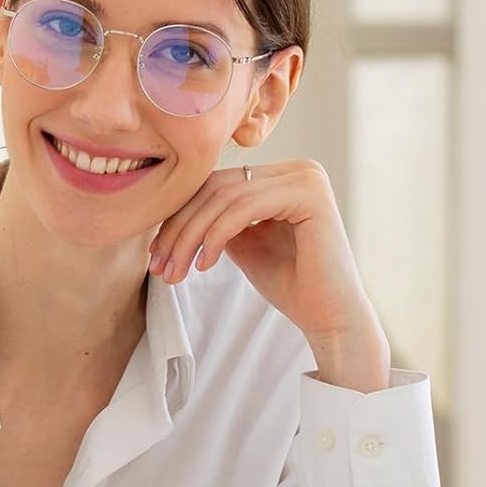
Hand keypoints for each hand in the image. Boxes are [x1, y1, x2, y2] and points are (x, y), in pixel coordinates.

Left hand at [147, 160, 390, 391]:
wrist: (329, 317)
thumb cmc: (289, 284)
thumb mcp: (242, 244)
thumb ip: (216, 220)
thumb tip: (170, 211)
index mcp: (281, 176)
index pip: (215, 184)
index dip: (179, 216)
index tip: (156, 253)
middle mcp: (297, 168)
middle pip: (216, 187)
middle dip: (179, 228)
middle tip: (159, 266)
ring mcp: (306, 177)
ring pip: (224, 197)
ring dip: (190, 236)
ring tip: (176, 272)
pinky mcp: (309, 195)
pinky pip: (244, 208)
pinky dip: (215, 236)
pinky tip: (204, 265)